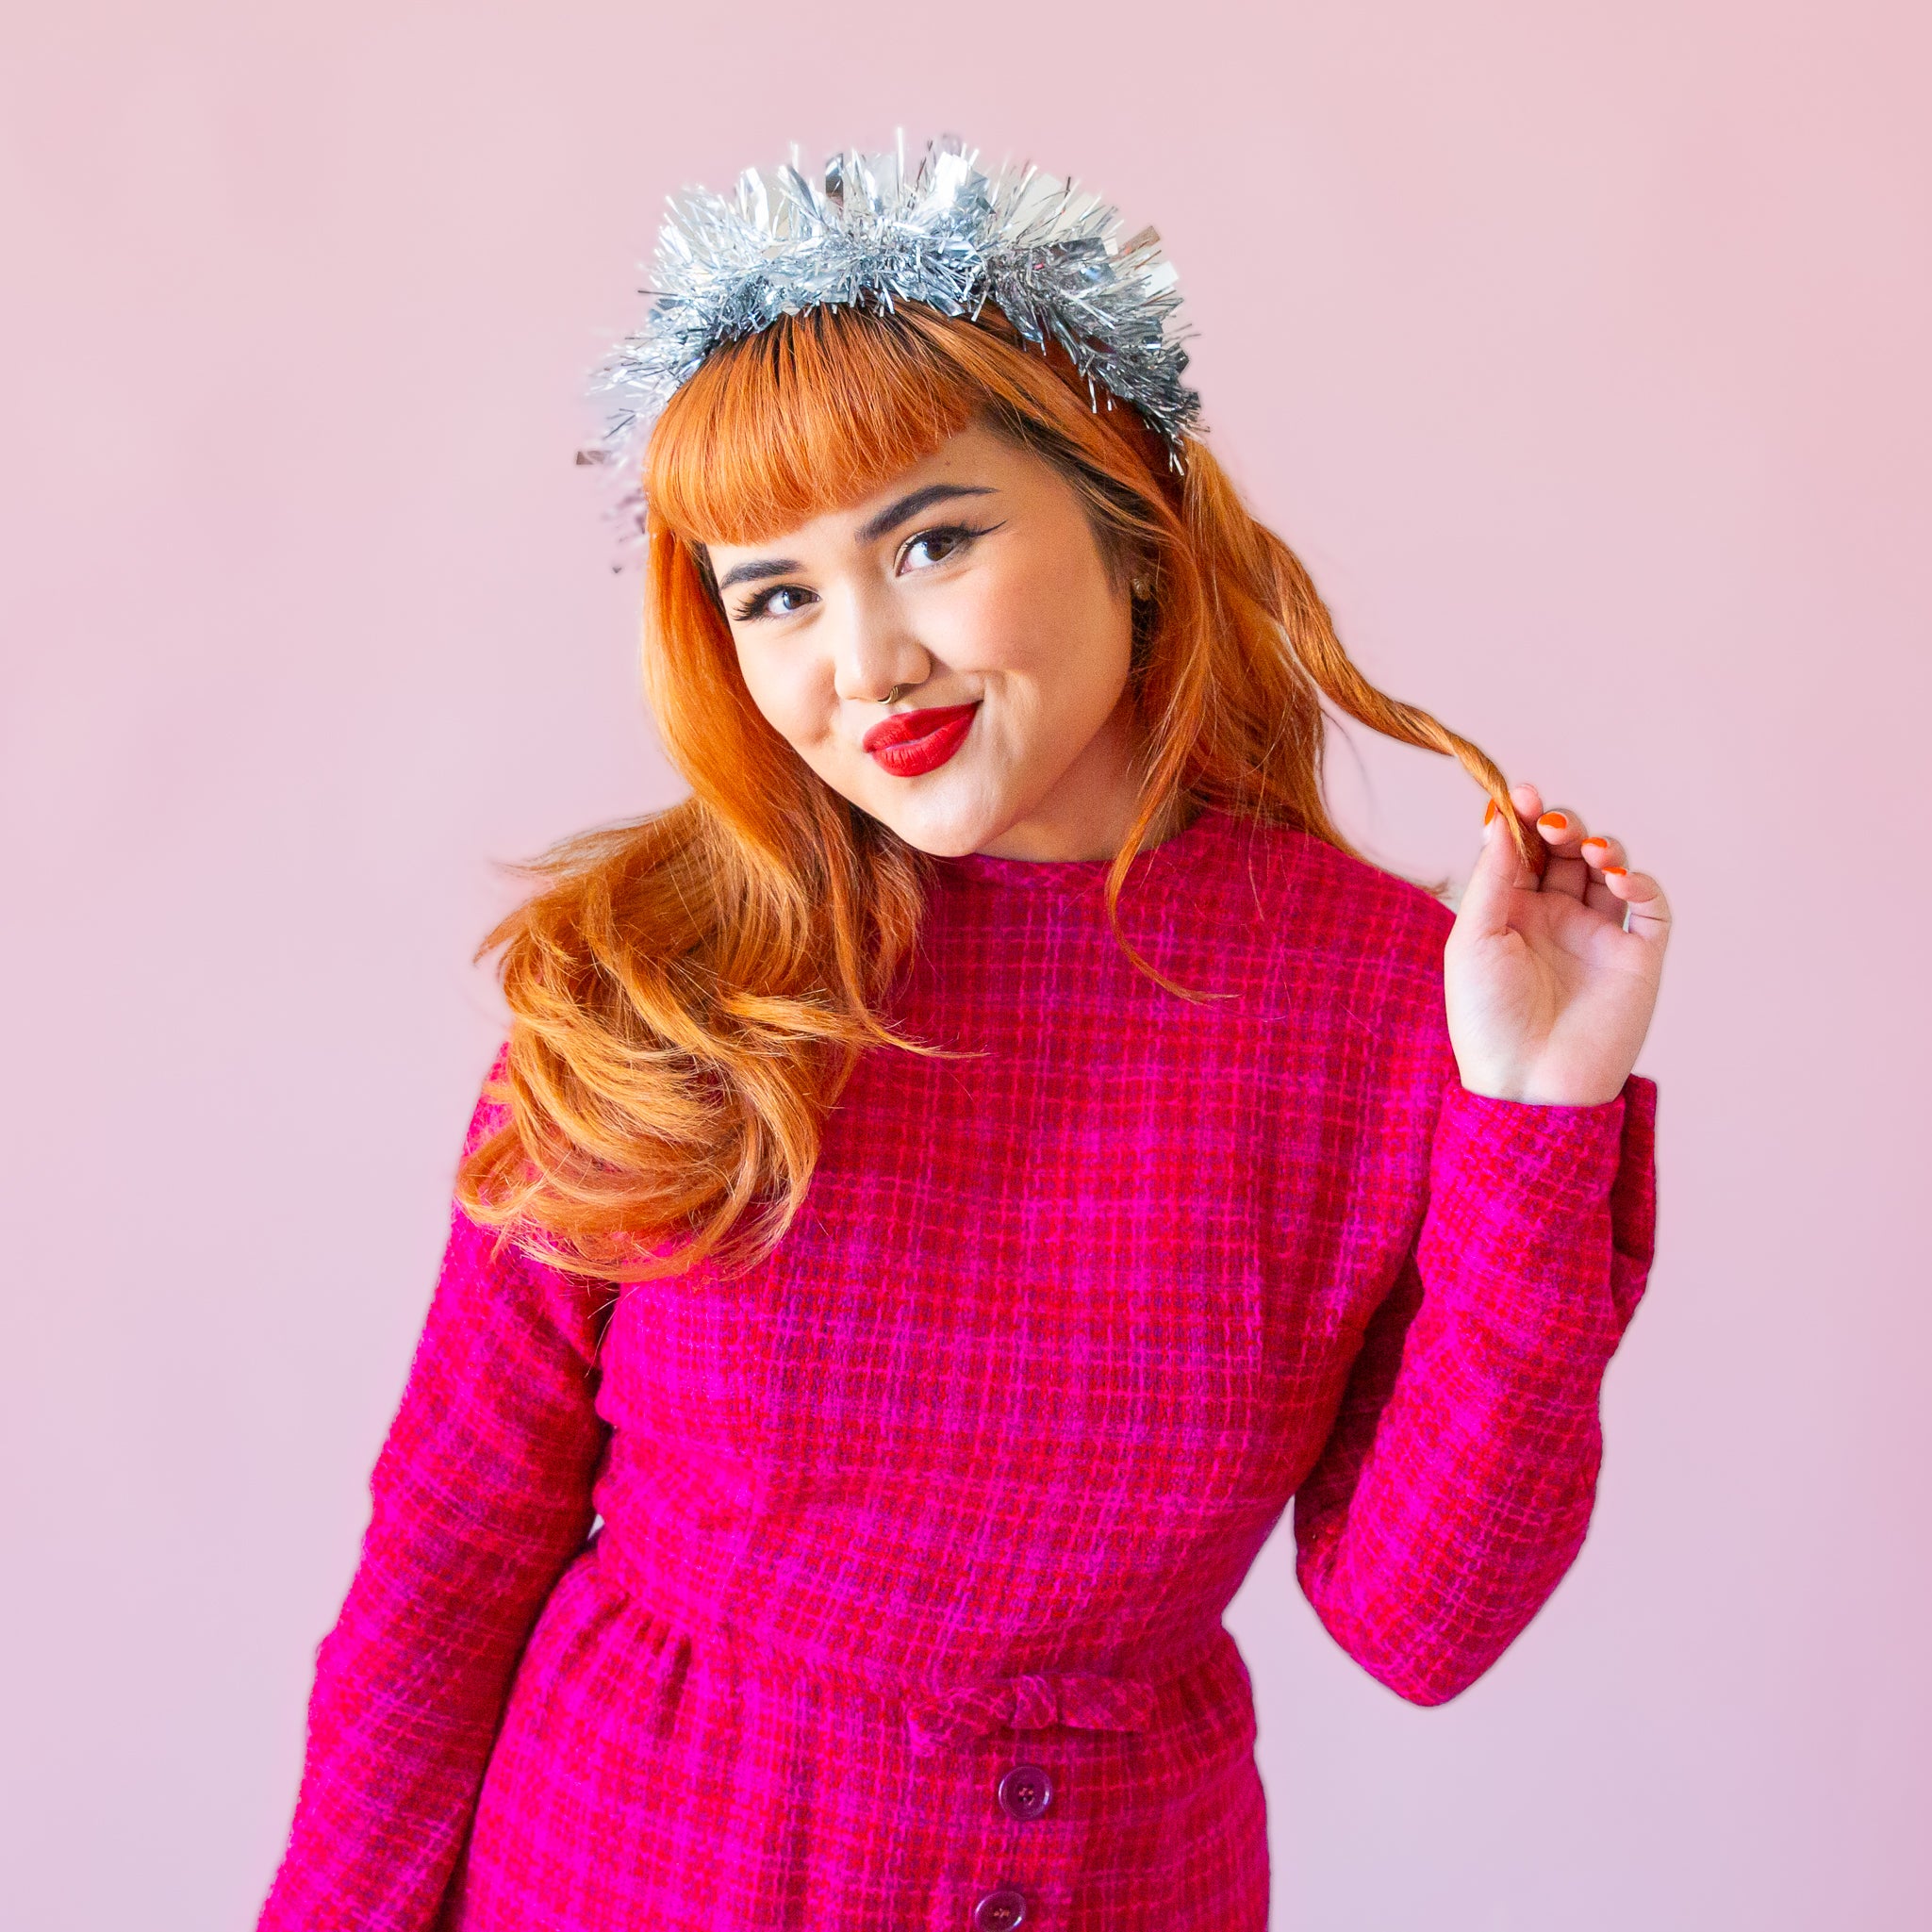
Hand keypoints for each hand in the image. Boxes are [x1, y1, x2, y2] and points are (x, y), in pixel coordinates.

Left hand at [1444, 782, 1671, 1106]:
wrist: (1529, 1085)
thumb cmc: (1487, 1018)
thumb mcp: (1475, 939)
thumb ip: (1492, 878)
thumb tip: (1499, 817)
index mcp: (1509, 914)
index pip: (1522, 851)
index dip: (1525, 819)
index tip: (1522, 795)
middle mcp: (1554, 919)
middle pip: (1567, 852)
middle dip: (1565, 827)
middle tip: (1555, 824)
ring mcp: (1598, 936)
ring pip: (1610, 870)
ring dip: (1604, 848)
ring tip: (1590, 852)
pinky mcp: (1637, 958)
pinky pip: (1651, 908)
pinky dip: (1642, 883)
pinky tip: (1620, 879)